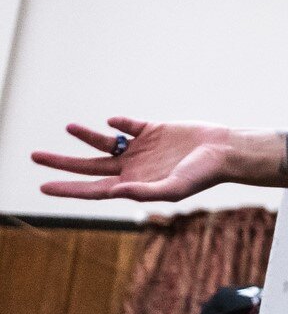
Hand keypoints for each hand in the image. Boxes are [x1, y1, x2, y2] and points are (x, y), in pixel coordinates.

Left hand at [32, 118, 233, 201]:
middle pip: (90, 166)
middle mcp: (134, 167)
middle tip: (36, 157)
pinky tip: (113, 121)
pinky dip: (119, 122)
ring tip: (69, 128)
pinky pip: (130, 125)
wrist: (225, 151)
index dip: (68, 189)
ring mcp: (142, 148)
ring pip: (105, 142)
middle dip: (63, 163)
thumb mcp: (174, 189)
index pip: (93, 190)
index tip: (43, 187)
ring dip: (86, 136)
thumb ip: (143, 192)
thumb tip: (113, 191)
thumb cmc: (203, 175)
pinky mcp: (154, 130)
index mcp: (135, 185)